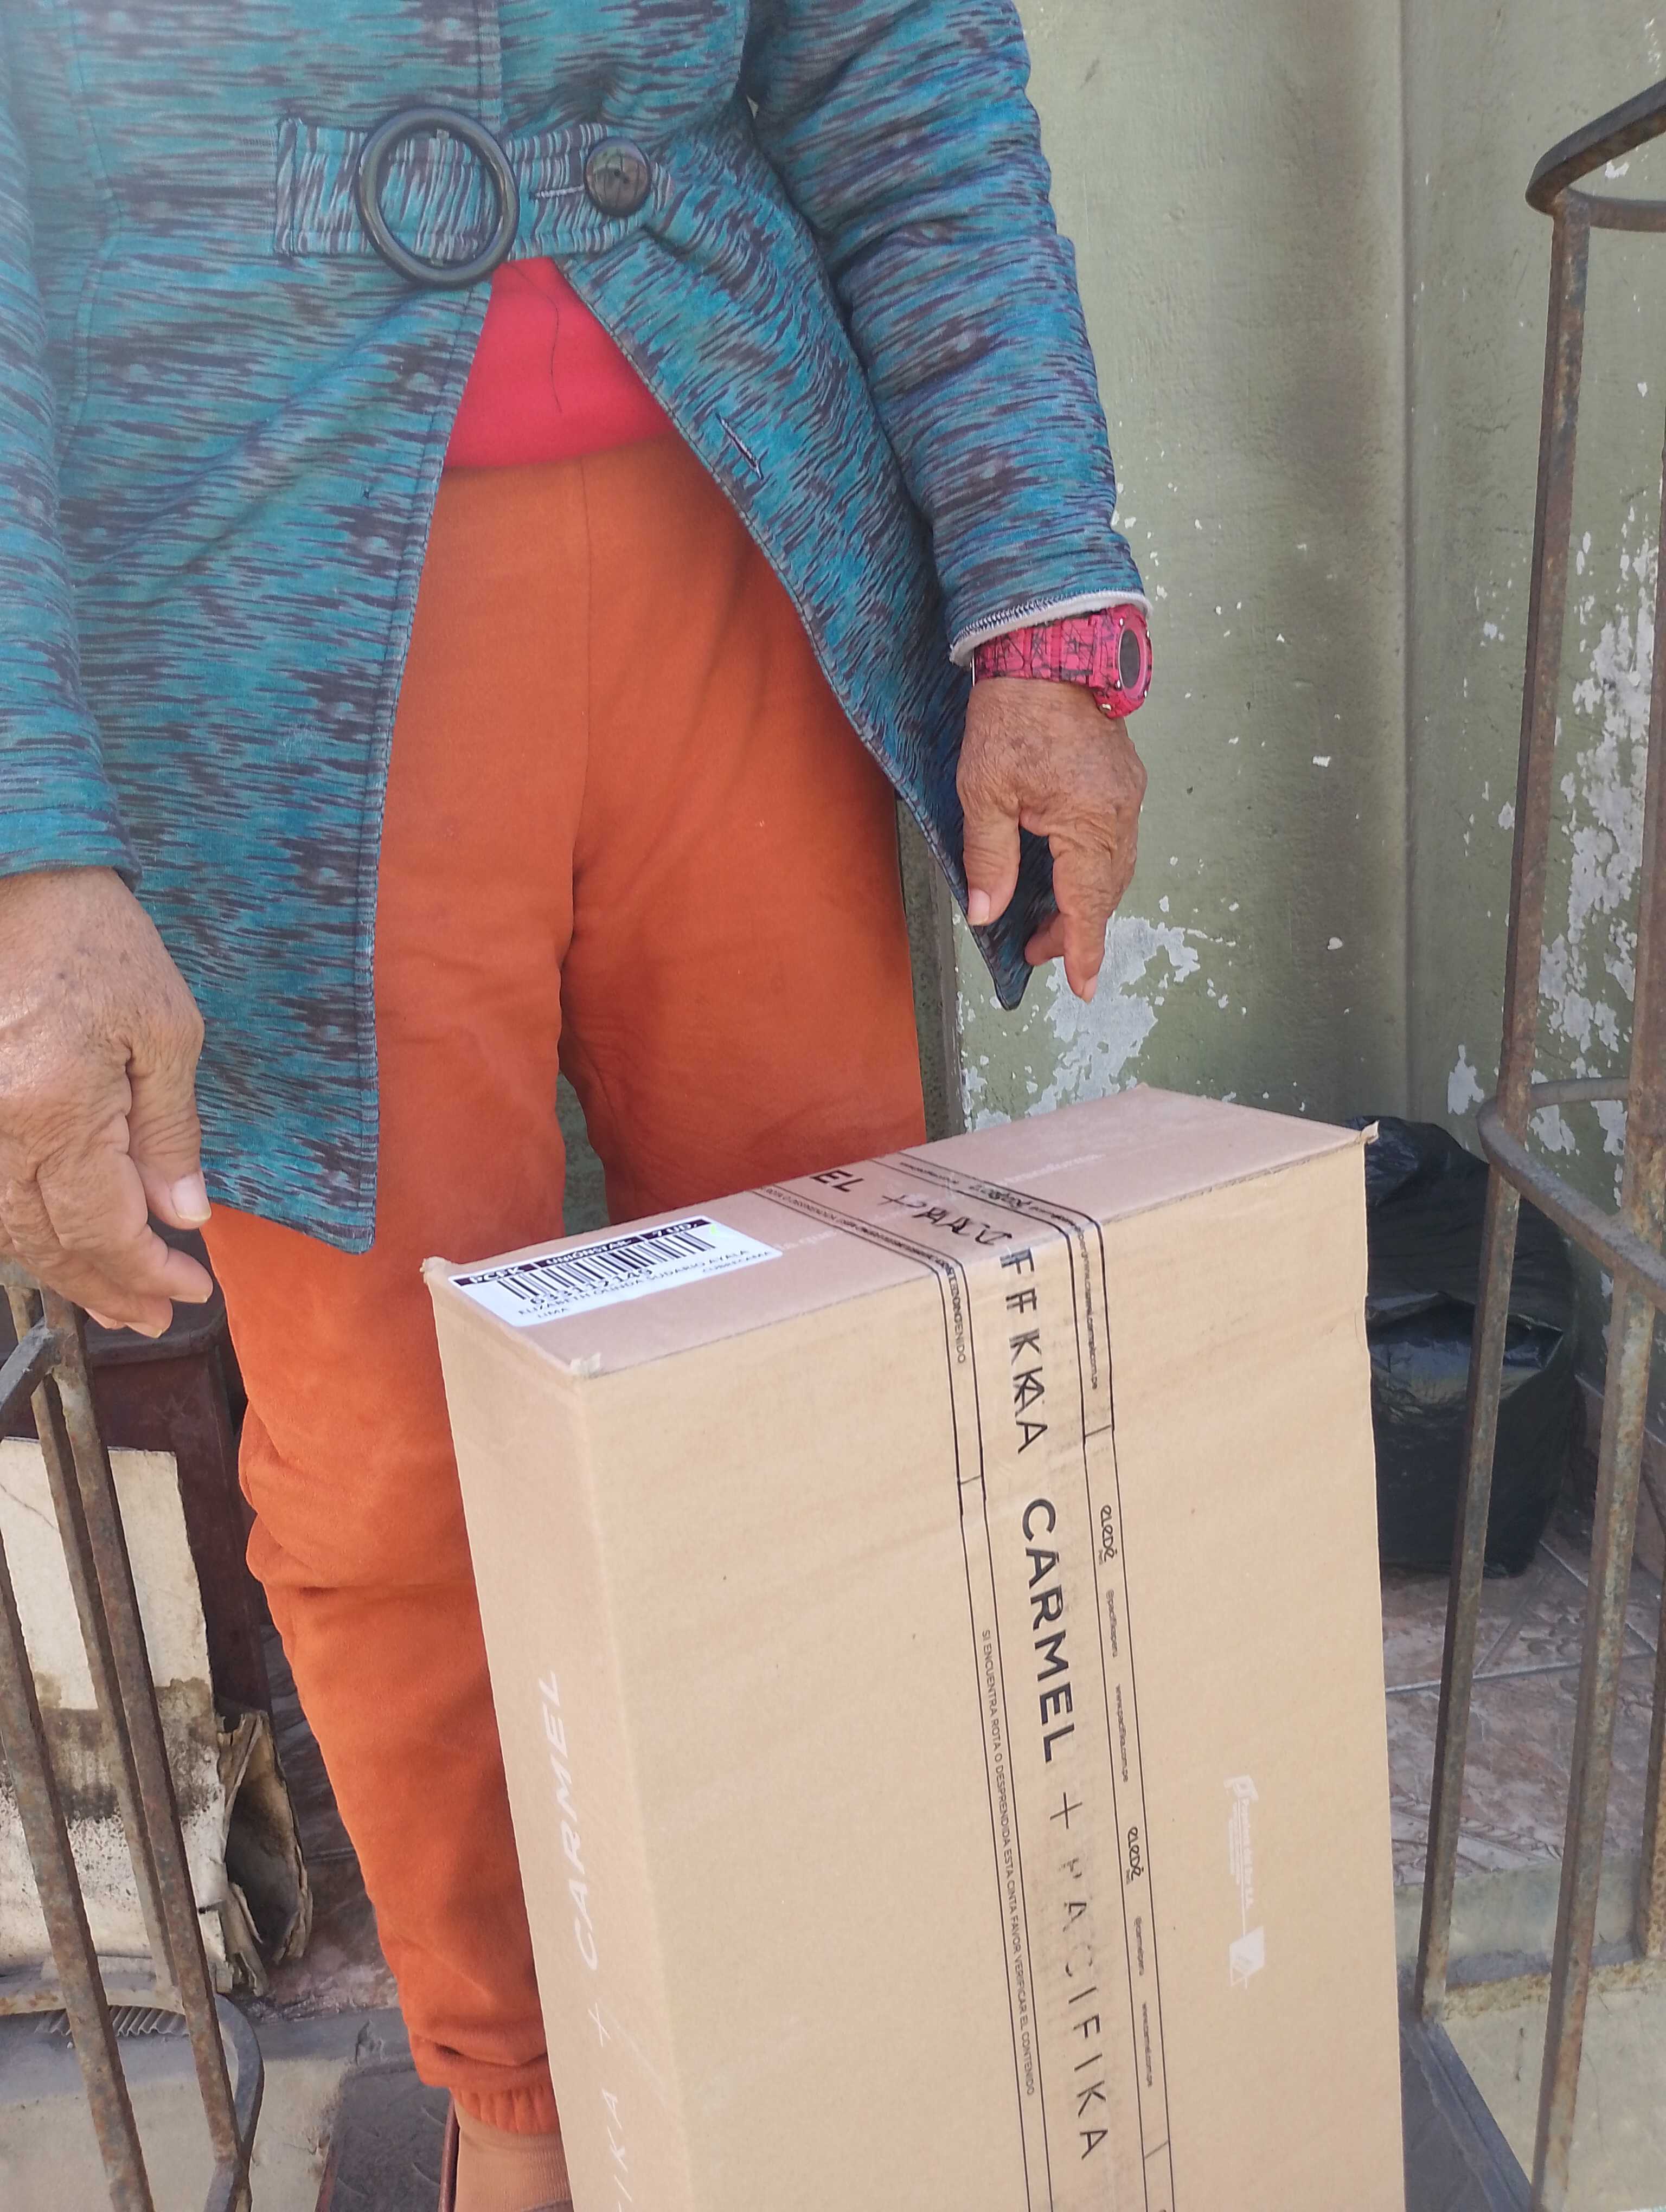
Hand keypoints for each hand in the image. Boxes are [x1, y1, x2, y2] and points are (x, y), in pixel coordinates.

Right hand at [0, 867, 212, 1335]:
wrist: (7, 871)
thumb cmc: (92, 937)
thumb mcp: (162, 1028)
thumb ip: (169, 1129)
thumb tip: (181, 1214)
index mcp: (56, 1115)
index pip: (105, 1229)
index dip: (147, 1272)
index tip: (191, 1293)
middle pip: (50, 1242)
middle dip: (107, 1286)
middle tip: (154, 1318)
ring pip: (9, 1227)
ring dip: (63, 1269)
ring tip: (112, 1297)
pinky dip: (24, 1229)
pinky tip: (55, 1242)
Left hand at [957, 677, 1146, 1000]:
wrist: (1047, 649)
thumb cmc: (1012, 715)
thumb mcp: (984, 793)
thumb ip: (988, 859)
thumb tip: (987, 912)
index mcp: (1087, 824)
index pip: (1087, 906)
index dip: (1084, 952)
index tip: (1084, 989)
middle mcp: (1118, 814)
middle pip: (1104, 893)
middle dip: (1074, 930)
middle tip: (1035, 952)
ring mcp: (1125, 795)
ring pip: (1112, 868)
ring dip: (1083, 900)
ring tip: (1045, 920)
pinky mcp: (1121, 779)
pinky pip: (1113, 839)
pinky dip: (1092, 868)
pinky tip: (1064, 870)